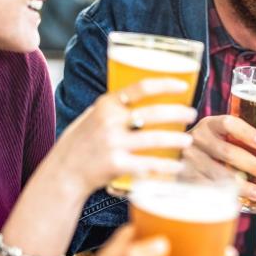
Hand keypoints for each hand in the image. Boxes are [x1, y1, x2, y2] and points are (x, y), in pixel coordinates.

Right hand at [54, 78, 197, 192]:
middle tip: (192, 114)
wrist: (64, 171)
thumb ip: (116, 107)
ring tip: (188, 140)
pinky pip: (147, 165)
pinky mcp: (115, 165)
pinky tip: (177, 166)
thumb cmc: (83, 141)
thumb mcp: (94, 115)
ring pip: (154, 139)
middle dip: (178, 112)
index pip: (141, 88)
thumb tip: (148, 95)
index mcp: (106, 105)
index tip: (184, 86)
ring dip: (176, 139)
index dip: (166, 84)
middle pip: (154, 112)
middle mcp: (109, 122)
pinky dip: (165, 166)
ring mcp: (112, 144)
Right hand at [184, 115, 255, 201]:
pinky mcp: (184, 177)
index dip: (245, 132)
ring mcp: (189, 158)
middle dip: (250, 163)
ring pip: (217, 173)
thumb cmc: (209, 147)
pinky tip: (237, 201)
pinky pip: (206, 188)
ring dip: (241, 185)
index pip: (228, 123)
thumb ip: (239, 139)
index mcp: (210, 124)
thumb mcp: (219, 135)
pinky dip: (223, 195)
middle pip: (226, 151)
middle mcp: (197, 138)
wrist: (174, 155)